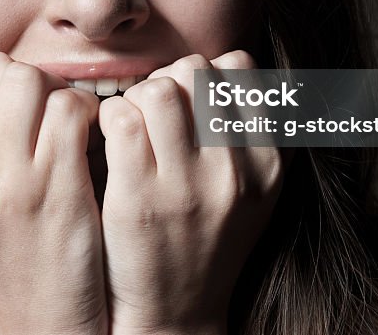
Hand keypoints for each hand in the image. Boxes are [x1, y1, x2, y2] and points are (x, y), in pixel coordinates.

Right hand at [0, 51, 107, 334]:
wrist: (30, 326)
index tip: (6, 101)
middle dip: (22, 78)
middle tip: (41, 107)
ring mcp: (8, 178)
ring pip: (29, 79)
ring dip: (54, 90)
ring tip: (64, 118)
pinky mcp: (58, 187)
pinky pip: (69, 108)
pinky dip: (85, 110)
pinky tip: (88, 134)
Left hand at [98, 50, 284, 334]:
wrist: (175, 312)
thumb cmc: (207, 239)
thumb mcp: (254, 191)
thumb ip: (258, 132)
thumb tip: (248, 70)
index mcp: (267, 163)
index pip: (240, 68)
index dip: (206, 73)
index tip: (191, 99)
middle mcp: (232, 171)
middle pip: (195, 71)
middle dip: (169, 79)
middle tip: (156, 110)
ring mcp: (185, 185)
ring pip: (158, 89)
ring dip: (137, 98)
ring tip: (135, 124)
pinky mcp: (137, 197)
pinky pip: (120, 118)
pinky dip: (109, 118)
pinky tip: (112, 140)